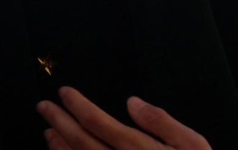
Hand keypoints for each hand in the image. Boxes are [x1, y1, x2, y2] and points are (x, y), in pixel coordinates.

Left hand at [37, 89, 210, 149]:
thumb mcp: (193, 146)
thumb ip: (162, 123)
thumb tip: (132, 103)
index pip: (98, 123)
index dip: (77, 106)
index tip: (64, 93)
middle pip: (81, 142)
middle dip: (59, 121)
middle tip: (44, 107)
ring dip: (59, 147)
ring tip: (48, 131)